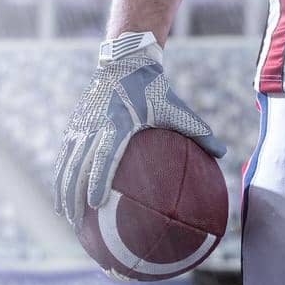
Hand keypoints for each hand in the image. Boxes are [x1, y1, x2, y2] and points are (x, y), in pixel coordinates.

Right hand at [52, 49, 225, 227]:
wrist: (123, 63)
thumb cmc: (152, 88)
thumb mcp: (176, 107)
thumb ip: (198, 131)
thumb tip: (222, 154)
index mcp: (117, 124)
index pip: (104, 157)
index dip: (98, 181)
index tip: (96, 204)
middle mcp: (94, 126)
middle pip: (77, 166)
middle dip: (72, 195)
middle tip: (74, 221)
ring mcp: (81, 126)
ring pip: (66, 163)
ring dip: (62, 189)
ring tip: (63, 214)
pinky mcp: (75, 125)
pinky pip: (65, 154)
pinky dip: (61, 174)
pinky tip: (63, 192)